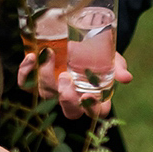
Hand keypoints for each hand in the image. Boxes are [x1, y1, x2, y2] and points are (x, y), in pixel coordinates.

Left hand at [16, 51, 132, 119]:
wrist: (77, 38)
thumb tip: (126, 78)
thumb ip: (118, 67)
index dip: (92, 109)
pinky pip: (26, 86)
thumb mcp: (111, 57)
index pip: (96, 113)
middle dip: (66, 99)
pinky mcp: (36, 82)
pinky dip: (26, 73)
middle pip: (70, 112)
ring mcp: (54, 92)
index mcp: (94, 98)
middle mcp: (73, 99)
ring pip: (46, 97)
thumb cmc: (97, 53)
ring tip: (49, 54)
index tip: (88, 96)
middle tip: (65, 78)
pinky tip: (32, 57)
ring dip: (45, 78)